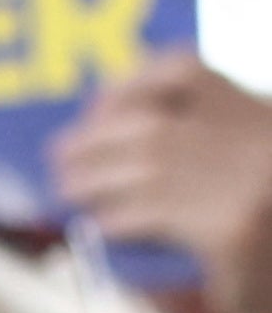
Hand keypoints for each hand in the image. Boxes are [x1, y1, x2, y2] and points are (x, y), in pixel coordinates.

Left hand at [53, 50, 271, 312]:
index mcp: (263, 116)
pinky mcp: (233, 231)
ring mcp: (251, 185)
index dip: (132, 84)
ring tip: (68, 190)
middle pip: (153, 125)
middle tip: (60, 156)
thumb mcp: (237, 173)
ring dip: (93, 179)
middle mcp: (260, 139)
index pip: (186, 70)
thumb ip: (191, 146)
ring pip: (145, 166)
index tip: (96, 105)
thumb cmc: (262, 242)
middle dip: (95, 139)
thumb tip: (96, 131)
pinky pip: (152, 213)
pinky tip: (102, 228)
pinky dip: (117, 217)